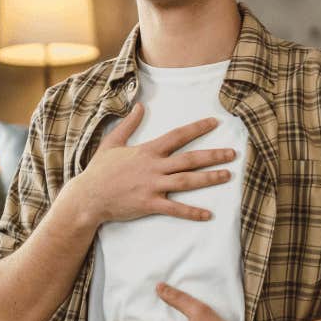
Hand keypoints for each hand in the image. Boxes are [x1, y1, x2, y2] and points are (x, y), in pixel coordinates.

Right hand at [65, 102, 235, 227]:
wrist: (88, 197)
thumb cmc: (99, 171)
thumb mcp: (112, 143)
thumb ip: (129, 124)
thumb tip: (139, 106)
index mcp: (147, 151)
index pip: (177, 136)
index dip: (197, 128)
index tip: (214, 123)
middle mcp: (153, 167)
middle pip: (189, 159)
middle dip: (213, 155)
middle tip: (232, 153)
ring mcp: (152, 186)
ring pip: (187, 181)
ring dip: (209, 178)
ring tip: (227, 176)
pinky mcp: (149, 204)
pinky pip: (175, 208)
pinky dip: (192, 212)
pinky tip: (207, 214)